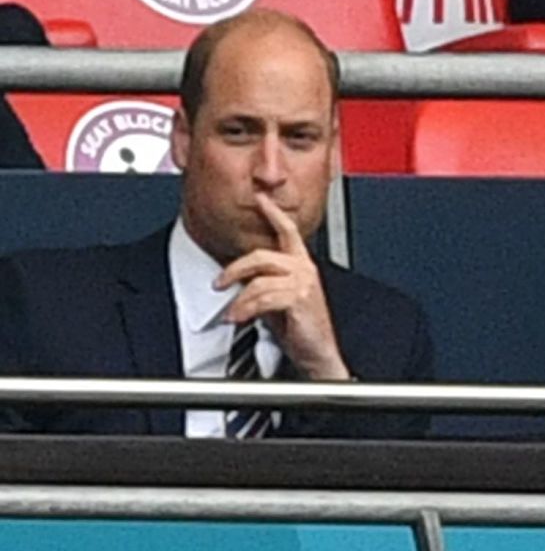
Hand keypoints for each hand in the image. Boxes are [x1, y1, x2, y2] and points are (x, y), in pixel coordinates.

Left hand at [217, 194, 350, 380]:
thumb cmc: (301, 329)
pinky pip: (263, 298)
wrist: (319, 353)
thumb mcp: (278, 301)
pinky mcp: (300, 299)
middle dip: (234, 269)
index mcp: (301, 265)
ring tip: (231, 313)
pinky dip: (245, 309)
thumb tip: (238, 282)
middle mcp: (304, 270)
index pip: (287, 230)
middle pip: (262, 255)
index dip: (273, 212)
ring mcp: (303, 283)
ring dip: (238, 299)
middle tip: (219, 282)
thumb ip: (263, 284)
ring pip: (258, 279)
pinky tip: (239, 318)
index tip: (260, 197)